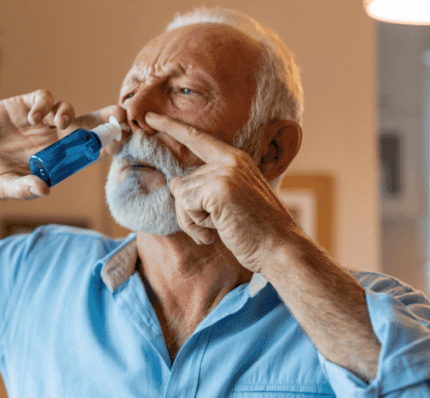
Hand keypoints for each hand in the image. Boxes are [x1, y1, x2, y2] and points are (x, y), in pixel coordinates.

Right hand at [0, 89, 125, 199]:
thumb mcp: (2, 187)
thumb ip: (23, 188)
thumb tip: (45, 189)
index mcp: (51, 161)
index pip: (84, 152)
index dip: (101, 145)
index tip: (115, 143)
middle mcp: (48, 140)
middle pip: (84, 126)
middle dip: (103, 119)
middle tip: (120, 114)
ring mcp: (35, 122)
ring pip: (65, 110)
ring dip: (69, 113)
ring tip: (59, 123)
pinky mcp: (19, 106)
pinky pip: (42, 98)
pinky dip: (44, 103)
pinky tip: (33, 116)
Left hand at [144, 111, 302, 272]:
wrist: (279, 247)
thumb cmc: (254, 230)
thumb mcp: (229, 200)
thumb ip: (204, 187)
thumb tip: (174, 183)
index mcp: (235, 159)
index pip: (197, 138)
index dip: (171, 127)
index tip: (149, 117)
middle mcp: (230, 161)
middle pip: (181, 182)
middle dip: (190, 211)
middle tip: (219, 222)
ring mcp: (224, 172)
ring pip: (181, 196)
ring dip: (193, 220)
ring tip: (222, 225)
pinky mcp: (218, 189)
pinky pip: (185, 206)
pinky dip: (196, 224)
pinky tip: (219, 228)